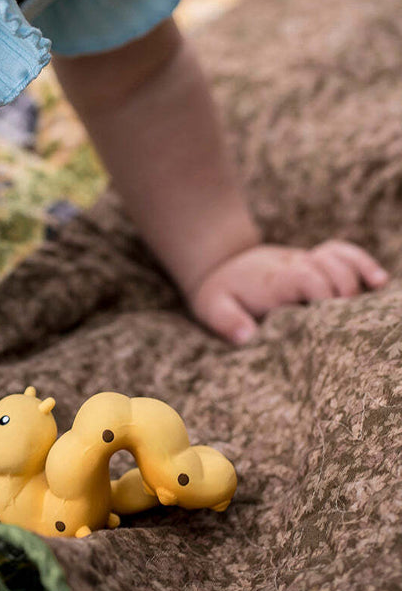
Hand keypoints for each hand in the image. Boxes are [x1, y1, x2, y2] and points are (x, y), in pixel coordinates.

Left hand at [189, 240, 388, 344]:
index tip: (325, 316)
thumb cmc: (220, 294)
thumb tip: (247, 337)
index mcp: (272, 280)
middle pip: (328, 269)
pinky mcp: (315, 264)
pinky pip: (342, 253)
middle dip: (343, 291)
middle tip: (344, 319)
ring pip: (338, 258)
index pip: (305, 277)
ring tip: (367, 302)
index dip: (322, 294)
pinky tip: (379, 282)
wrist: (220, 266)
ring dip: (355, 276)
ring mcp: (305, 263)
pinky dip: (360, 262)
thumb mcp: (212, 308)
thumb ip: (227, 321)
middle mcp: (292, 267)